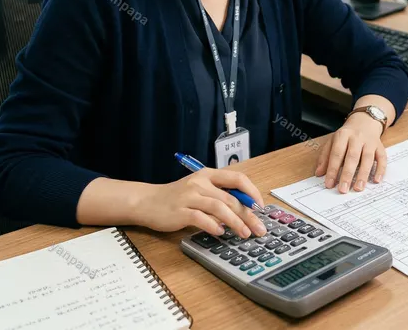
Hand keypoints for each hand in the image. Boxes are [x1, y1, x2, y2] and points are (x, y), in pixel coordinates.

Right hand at [132, 169, 266, 237]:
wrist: (146, 202)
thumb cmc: (177, 198)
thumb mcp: (200, 190)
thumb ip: (219, 195)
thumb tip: (246, 210)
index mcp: (208, 175)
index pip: (238, 178)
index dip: (252, 193)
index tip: (261, 207)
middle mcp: (200, 183)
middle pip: (231, 198)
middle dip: (248, 215)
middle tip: (259, 229)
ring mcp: (189, 196)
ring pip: (220, 207)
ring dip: (235, 222)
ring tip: (244, 233)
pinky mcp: (180, 211)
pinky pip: (201, 218)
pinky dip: (213, 226)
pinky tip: (220, 233)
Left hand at [315, 113, 386, 193]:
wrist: (365, 121)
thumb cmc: (347, 135)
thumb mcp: (333, 141)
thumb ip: (325, 156)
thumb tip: (319, 173)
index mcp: (343, 135)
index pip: (337, 154)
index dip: (333, 170)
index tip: (329, 184)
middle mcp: (357, 138)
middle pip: (352, 157)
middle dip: (347, 174)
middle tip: (343, 189)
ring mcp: (370, 142)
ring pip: (368, 158)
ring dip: (363, 174)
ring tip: (358, 188)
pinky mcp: (380, 146)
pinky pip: (382, 158)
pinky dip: (380, 170)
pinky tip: (376, 180)